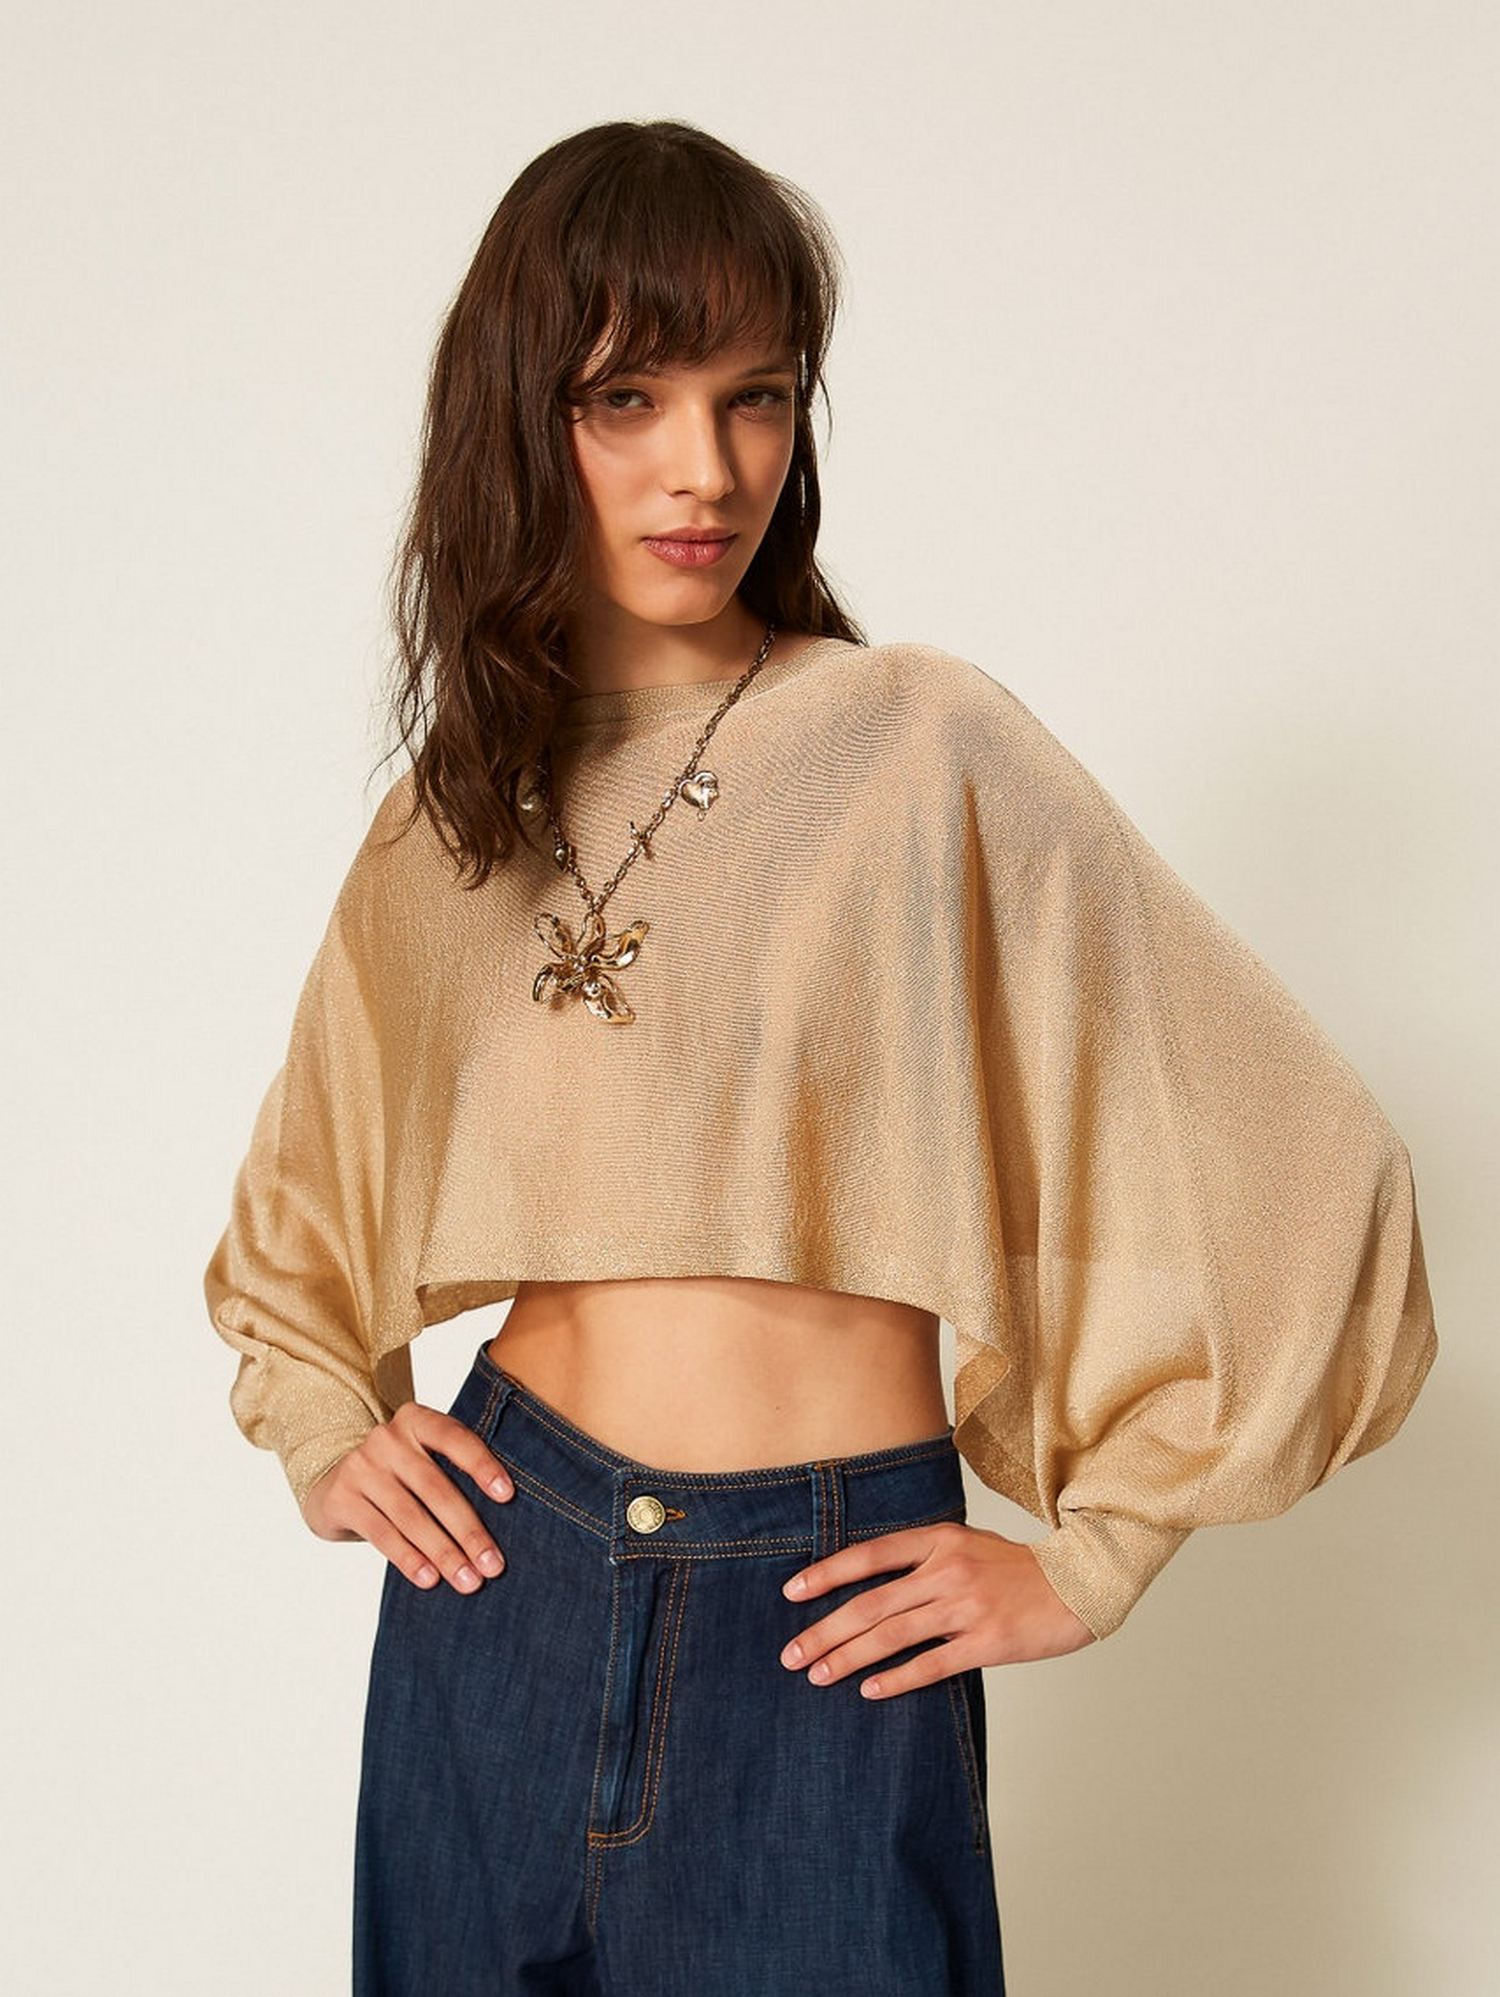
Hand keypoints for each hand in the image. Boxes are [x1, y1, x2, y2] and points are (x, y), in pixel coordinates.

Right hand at [302, 1400, 515, 1594]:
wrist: (334, 1481)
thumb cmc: (399, 1474)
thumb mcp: (423, 1458)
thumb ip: (453, 1474)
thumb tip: (505, 1523)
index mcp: (416, 1420)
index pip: (455, 1438)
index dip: (482, 1465)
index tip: (507, 1495)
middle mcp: (387, 1439)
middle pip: (436, 1488)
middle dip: (468, 1530)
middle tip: (493, 1565)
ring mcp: (361, 1467)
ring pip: (411, 1517)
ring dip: (443, 1553)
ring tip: (468, 1581)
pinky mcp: (342, 1498)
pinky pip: (383, 1534)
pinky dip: (409, 1559)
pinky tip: (429, 1579)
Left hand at [777, 1522, 1096, 1698]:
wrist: (1080, 1584)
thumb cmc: (1016, 1569)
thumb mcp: (968, 1543)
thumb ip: (923, 1556)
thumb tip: (868, 1581)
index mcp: (940, 1539)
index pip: (870, 1555)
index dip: (828, 1573)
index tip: (792, 1593)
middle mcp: (948, 1569)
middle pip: (872, 1602)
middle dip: (825, 1630)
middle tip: (791, 1654)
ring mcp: (967, 1606)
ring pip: (893, 1635)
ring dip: (848, 1657)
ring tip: (817, 1675)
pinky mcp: (987, 1642)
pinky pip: (931, 1664)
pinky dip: (896, 1679)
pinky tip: (869, 1690)